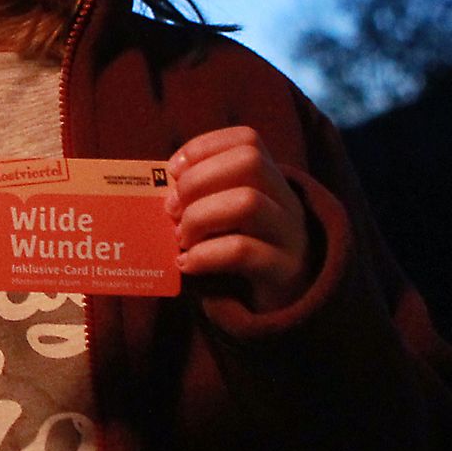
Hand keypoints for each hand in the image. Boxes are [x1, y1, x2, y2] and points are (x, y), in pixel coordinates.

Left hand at [166, 125, 311, 313]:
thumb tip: (161, 191)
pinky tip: (187, 264)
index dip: (203, 147)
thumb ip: (203, 199)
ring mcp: (290, 236)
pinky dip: (205, 255)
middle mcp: (287, 202)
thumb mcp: (227, 221)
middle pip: (249, 161)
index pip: (247, 140)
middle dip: (199, 179)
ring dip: (200, 216)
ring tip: (182, 238)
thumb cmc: (242, 258)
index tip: (173, 171)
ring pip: (248, 202)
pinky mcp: (283, 272)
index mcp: (271, 182)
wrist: (284, 310)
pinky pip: (243, 251)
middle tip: (172, 209)